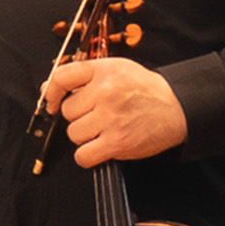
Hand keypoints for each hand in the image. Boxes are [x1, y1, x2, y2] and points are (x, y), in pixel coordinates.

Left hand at [39, 50, 190, 167]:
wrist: (177, 107)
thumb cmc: (146, 89)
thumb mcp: (117, 69)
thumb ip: (84, 76)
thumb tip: (48, 89)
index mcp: (104, 71)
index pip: (61, 77)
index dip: (51, 92)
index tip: (52, 101)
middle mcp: (105, 92)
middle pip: (68, 111)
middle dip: (79, 116)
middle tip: (97, 115)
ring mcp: (110, 118)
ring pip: (74, 134)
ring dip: (84, 136)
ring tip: (103, 130)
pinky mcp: (117, 142)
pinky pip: (83, 155)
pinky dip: (88, 155)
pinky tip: (101, 147)